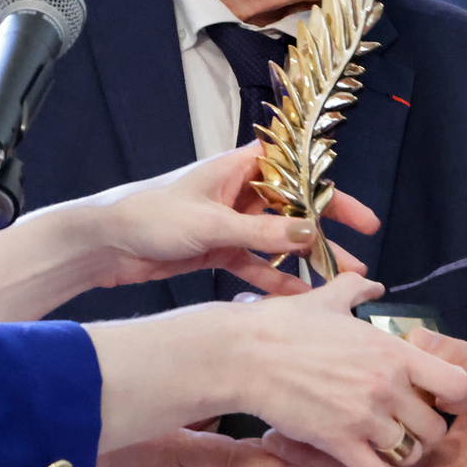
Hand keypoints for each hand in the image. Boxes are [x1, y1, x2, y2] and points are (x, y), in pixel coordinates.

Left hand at [0, 145, 377, 324]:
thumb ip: (260, 231)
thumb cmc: (148, 214)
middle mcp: (239, 192)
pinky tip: (297, 299)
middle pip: (294, 211)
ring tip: (336, 286)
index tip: (361, 219)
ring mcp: (229, 223)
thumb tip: (307, 233)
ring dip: (304, 264)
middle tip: (357, 260)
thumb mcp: (210, 223)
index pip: (298, 174)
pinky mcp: (218, 250)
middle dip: (325, 236)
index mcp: (240, 167)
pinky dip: (274, 281)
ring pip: (278, 243)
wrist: (104, 241)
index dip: (332, 194)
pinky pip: (256, 266)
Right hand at [216, 278, 466, 466]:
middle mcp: (388, 386)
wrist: (245, 354)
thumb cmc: (284, 325)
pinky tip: (366, 463)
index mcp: (394, 352)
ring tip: (384, 446)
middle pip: (437, 429)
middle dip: (425, 432)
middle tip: (406, 427)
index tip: (439, 400)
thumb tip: (374, 284)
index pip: (458, 385)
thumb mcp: (327, 299)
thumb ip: (358, 289)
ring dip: (402, 455)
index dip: (456, 398)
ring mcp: (365, 417)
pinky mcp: (339, 443)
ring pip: (412, 455)